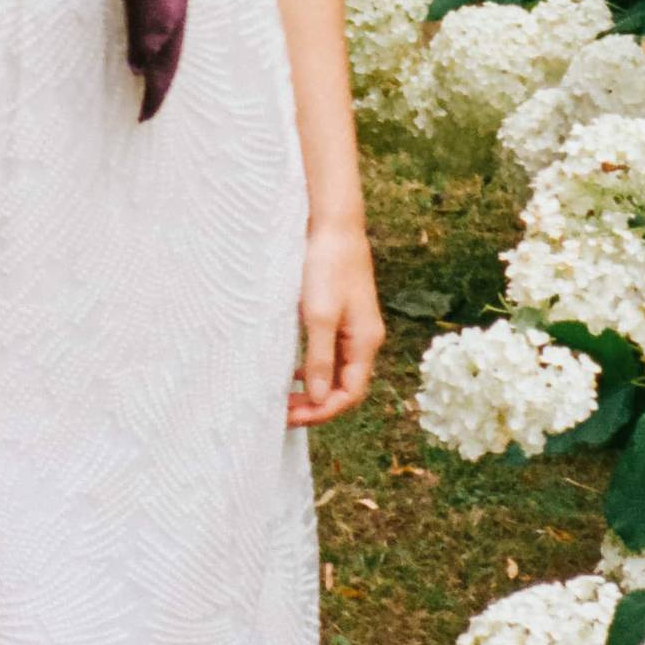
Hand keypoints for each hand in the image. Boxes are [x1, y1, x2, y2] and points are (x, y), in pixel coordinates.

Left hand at [289, 221, 381, 428]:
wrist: (333, 227)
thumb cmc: (327, 268)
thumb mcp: (320, 316)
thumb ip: (319, 358)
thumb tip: (317, 398)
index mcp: (365, 341)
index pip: (350, 393)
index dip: (322, 411)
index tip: (289, 417)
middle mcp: (364, 339)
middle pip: (345, 386)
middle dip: (315, 404)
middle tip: (280, 411)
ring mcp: (353, 329)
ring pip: (336, 372)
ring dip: (312, 389)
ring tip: (283, 397)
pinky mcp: (341, 317)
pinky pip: (330, 355)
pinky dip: (311, 370)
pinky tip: (291, 370)